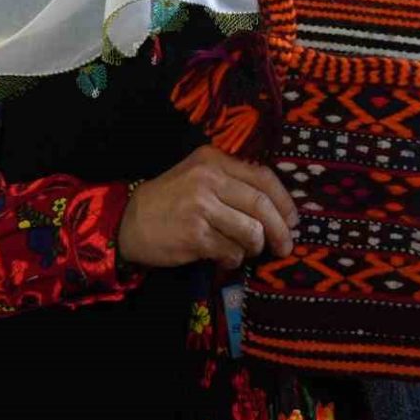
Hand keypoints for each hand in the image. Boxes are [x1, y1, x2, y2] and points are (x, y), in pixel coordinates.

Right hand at [117, 146, 298, 270]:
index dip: (284, 201)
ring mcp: (201, 207)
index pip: (263, 177)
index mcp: (213, 160)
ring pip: (251, 231)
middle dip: (280, 230)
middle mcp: (208, 179)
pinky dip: (234, 259)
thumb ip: (231, 183)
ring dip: (255, 247)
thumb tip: (277, 209)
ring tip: (247, 251)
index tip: (293, 220)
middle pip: (261, 205)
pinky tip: (224, 259)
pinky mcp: (195, 235)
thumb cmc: (169, 201)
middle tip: (285, 246)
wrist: (127, 222)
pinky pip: (231, 251)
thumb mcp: (197, 176)